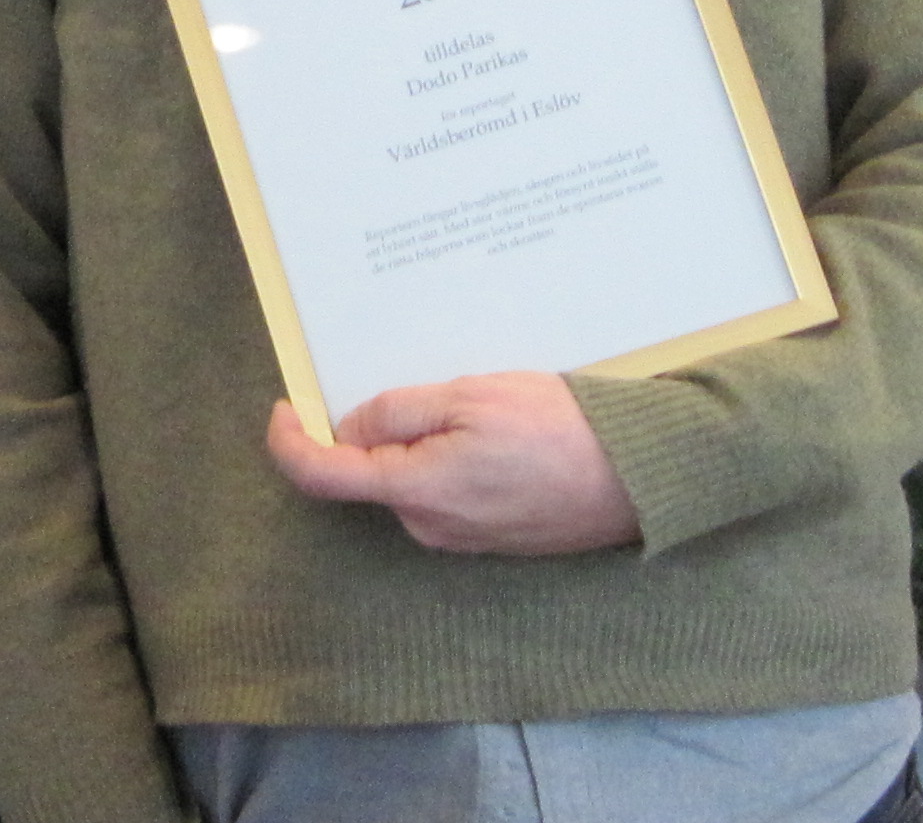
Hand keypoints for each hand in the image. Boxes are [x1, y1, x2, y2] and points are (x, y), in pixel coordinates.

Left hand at [264, 373, 641, 555]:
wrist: (638, 479)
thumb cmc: (559, 430)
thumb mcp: (469, 397)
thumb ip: (398, 412)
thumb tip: (348, 429)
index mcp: (416, 491)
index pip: (322, 477)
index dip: (289, 442)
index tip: (284, 407)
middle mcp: (430, 526)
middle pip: (372, 472)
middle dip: (382, 427)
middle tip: (433, 384)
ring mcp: (461, 537)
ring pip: (412, 479)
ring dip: (424, 440)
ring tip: (481, 405)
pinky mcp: (489, 536)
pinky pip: (446, 492)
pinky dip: (451, 458)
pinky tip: (496, 433)